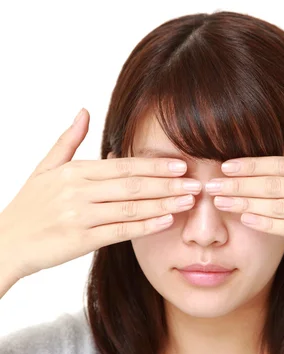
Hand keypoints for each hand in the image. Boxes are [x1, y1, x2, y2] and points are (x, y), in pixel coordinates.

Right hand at [0, 108, 198, 280]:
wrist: (5, 242)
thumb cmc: (29, 205)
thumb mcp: (44, 167)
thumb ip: (68, 140)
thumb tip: (84, 111)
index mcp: (74, 171)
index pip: (122, 165)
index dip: (153, 164)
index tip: (180, 163)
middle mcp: (78, 191)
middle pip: (131, 184)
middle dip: (167, 183)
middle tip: (195, 181)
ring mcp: (79, 216)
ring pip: (130, 207)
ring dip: (163, 203)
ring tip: (189, 201)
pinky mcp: (80, 240)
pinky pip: (119, 231)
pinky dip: (144, 226)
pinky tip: (165, 221)